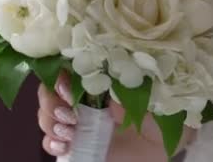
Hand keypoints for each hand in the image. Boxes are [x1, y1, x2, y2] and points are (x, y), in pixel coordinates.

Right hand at [38, 73, 194, 159]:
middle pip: (49, 90)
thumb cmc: (164, 115)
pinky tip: (63, 146)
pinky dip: (50, 142)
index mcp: (101, 77)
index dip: (59, 74)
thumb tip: (109, 98)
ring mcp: (78, 120)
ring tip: (70, 134)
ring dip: (50, 122)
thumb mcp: (155, 98)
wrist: (166, 146)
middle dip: (51, 101)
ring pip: (46, 113)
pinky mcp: (77, 143)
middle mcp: (84, 95)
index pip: (68, 66)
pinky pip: (51, 141)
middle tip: (69, 115)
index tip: (68, 88)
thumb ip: (132, 93)